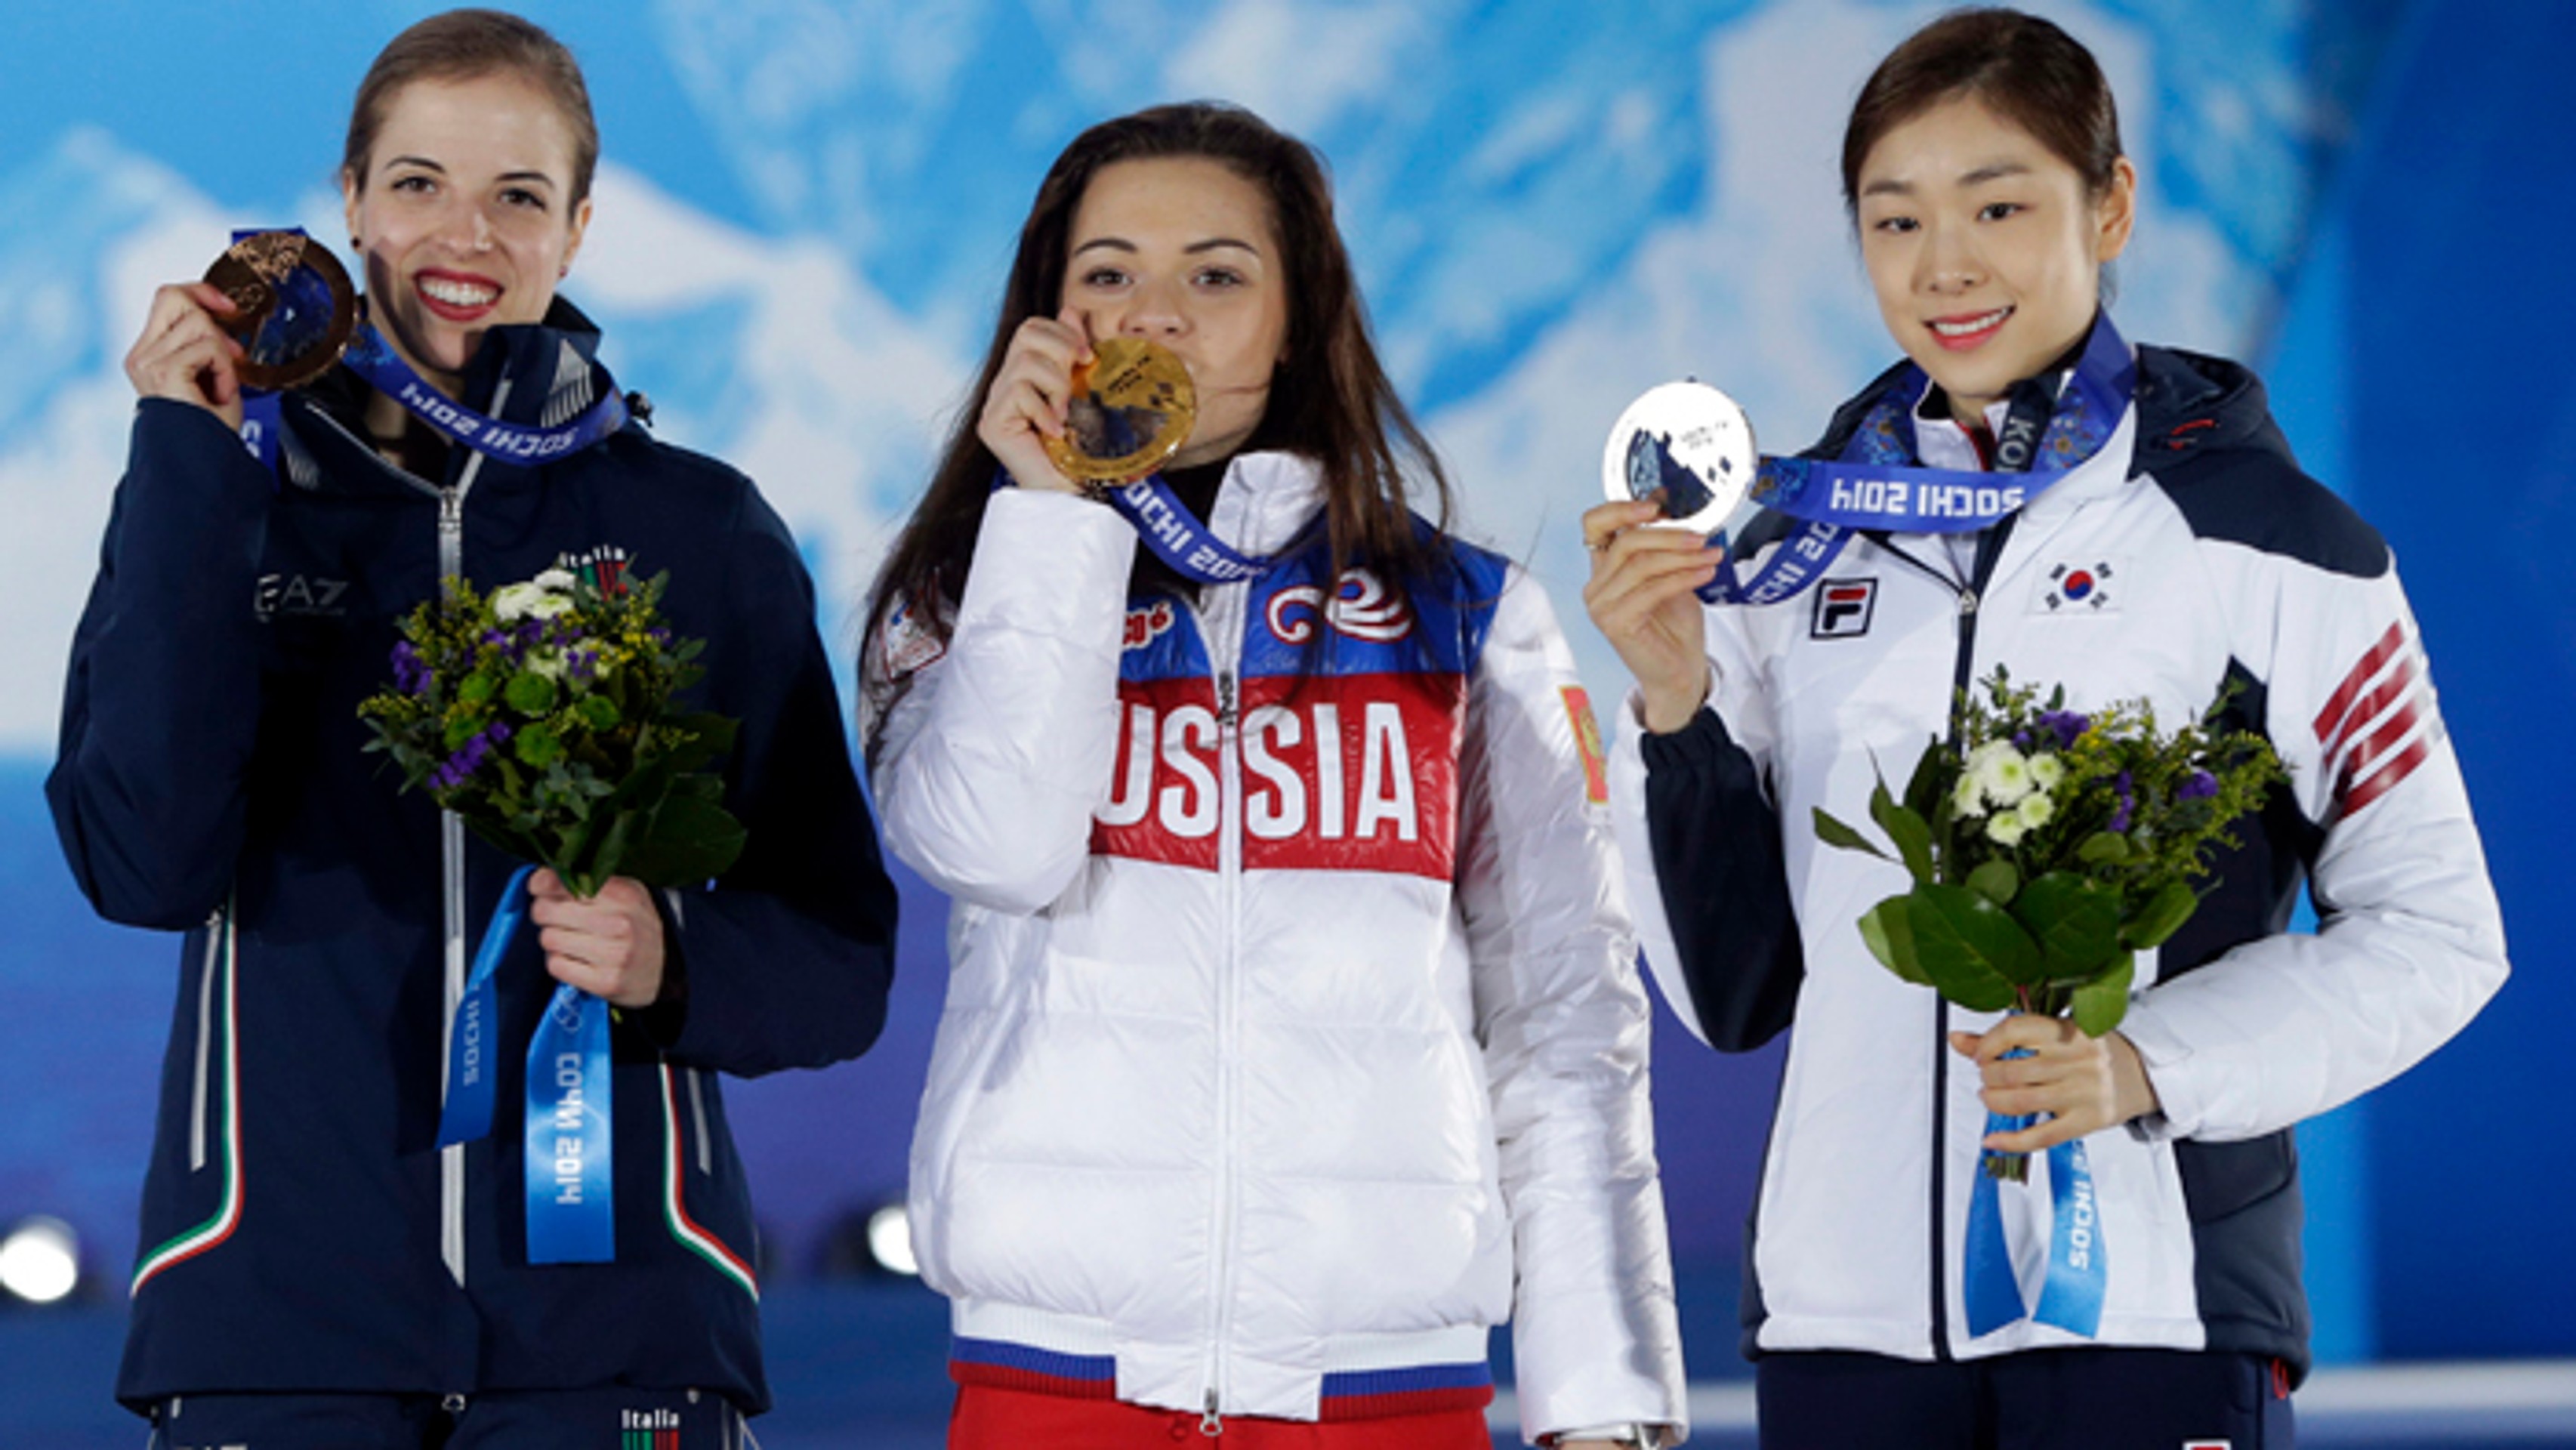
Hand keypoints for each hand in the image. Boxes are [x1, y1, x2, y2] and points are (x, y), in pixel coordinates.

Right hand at [123, 282, 248, 430]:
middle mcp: (143, 356)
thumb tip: (222, 315)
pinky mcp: (164, 371)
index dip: (201, 292)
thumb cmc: (210, 428)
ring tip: (220, 386)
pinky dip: (226, 370)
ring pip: (200, 323)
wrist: (204, 462)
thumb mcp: (210, 374)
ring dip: (223, 356)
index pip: (168, 298)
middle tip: (228, 356)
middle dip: (212, 320)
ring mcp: (149, 362)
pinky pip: (210, 348)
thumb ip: (206, 342)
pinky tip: (220, 393)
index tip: (229, 307)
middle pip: (175, 297)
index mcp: (149, 354)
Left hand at [528, 871, 666, 1008]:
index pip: (561, 882)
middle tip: (557, 917)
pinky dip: (560, 962)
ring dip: (554, 940)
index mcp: (624, 894)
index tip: (539, 888)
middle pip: (546, 911)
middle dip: (545, 913)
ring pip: (548, 939)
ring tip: (573, 940)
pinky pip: (556, 965)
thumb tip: (539, 879)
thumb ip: (588, 881)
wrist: (669, 969)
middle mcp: (619, 922)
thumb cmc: (638, 926)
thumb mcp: (625, 893)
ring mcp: (613, 954)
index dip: (541, 884)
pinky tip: (576, 959)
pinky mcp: (605, 982)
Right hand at [977, 305, 1093, 494]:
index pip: (1032, 327)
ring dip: (1058, 386)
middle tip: (1078, 381)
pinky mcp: (991, 425)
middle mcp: (1004, 386)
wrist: (1072, 497)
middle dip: (1062, 350)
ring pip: (1027, 363)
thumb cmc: (1081, 452)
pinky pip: (1019, 392)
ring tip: (1066, 415)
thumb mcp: (1085, 393)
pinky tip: (1055, 432)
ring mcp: (994, 406)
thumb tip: (1071, 308)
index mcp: (1024, 375)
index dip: (1062, 332)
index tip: (1088, 357)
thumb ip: (1075, 353)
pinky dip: (1045, 410)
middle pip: (1026, 332)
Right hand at [1580, 499, 1720, 732]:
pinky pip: (1652, 589)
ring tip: (1711, 555)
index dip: (1621, 508)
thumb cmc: (1674, 629)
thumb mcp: (1671, 577)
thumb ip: (1664, 550)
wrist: (1679, 672)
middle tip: (1700, 535)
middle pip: (1626, 542)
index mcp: (1603, 570)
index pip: (1595, 525)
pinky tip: (1705, 573)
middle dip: (1669, 535)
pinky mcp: (1616, 623)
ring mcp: (1601, 606)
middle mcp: (1596, 586)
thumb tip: (1679, 513)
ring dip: (1682, 556)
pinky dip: (1683, 576)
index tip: (1655, 505)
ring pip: (1641, 564)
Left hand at [1950, 1016, 2160, 1153]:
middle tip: (1987, 1077)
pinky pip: (2041, 1136)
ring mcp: (2082, 1092)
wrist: (2142, 1074)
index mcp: (2068, 1030)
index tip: (1978, 1055)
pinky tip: (1992, 1141)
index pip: (2015, 1031)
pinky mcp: (2086, 1121)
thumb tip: (1955, 1039)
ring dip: (1993, 1102)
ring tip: (1990, 1097)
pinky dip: (2010, 1142)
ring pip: (2021, 1101)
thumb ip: (2006, 1037)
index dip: (1987, 1044)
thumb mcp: (2056, 1034)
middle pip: (2012, 1071)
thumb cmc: (2091, 1051)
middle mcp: (2076, 1060)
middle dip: (1988, 1076)